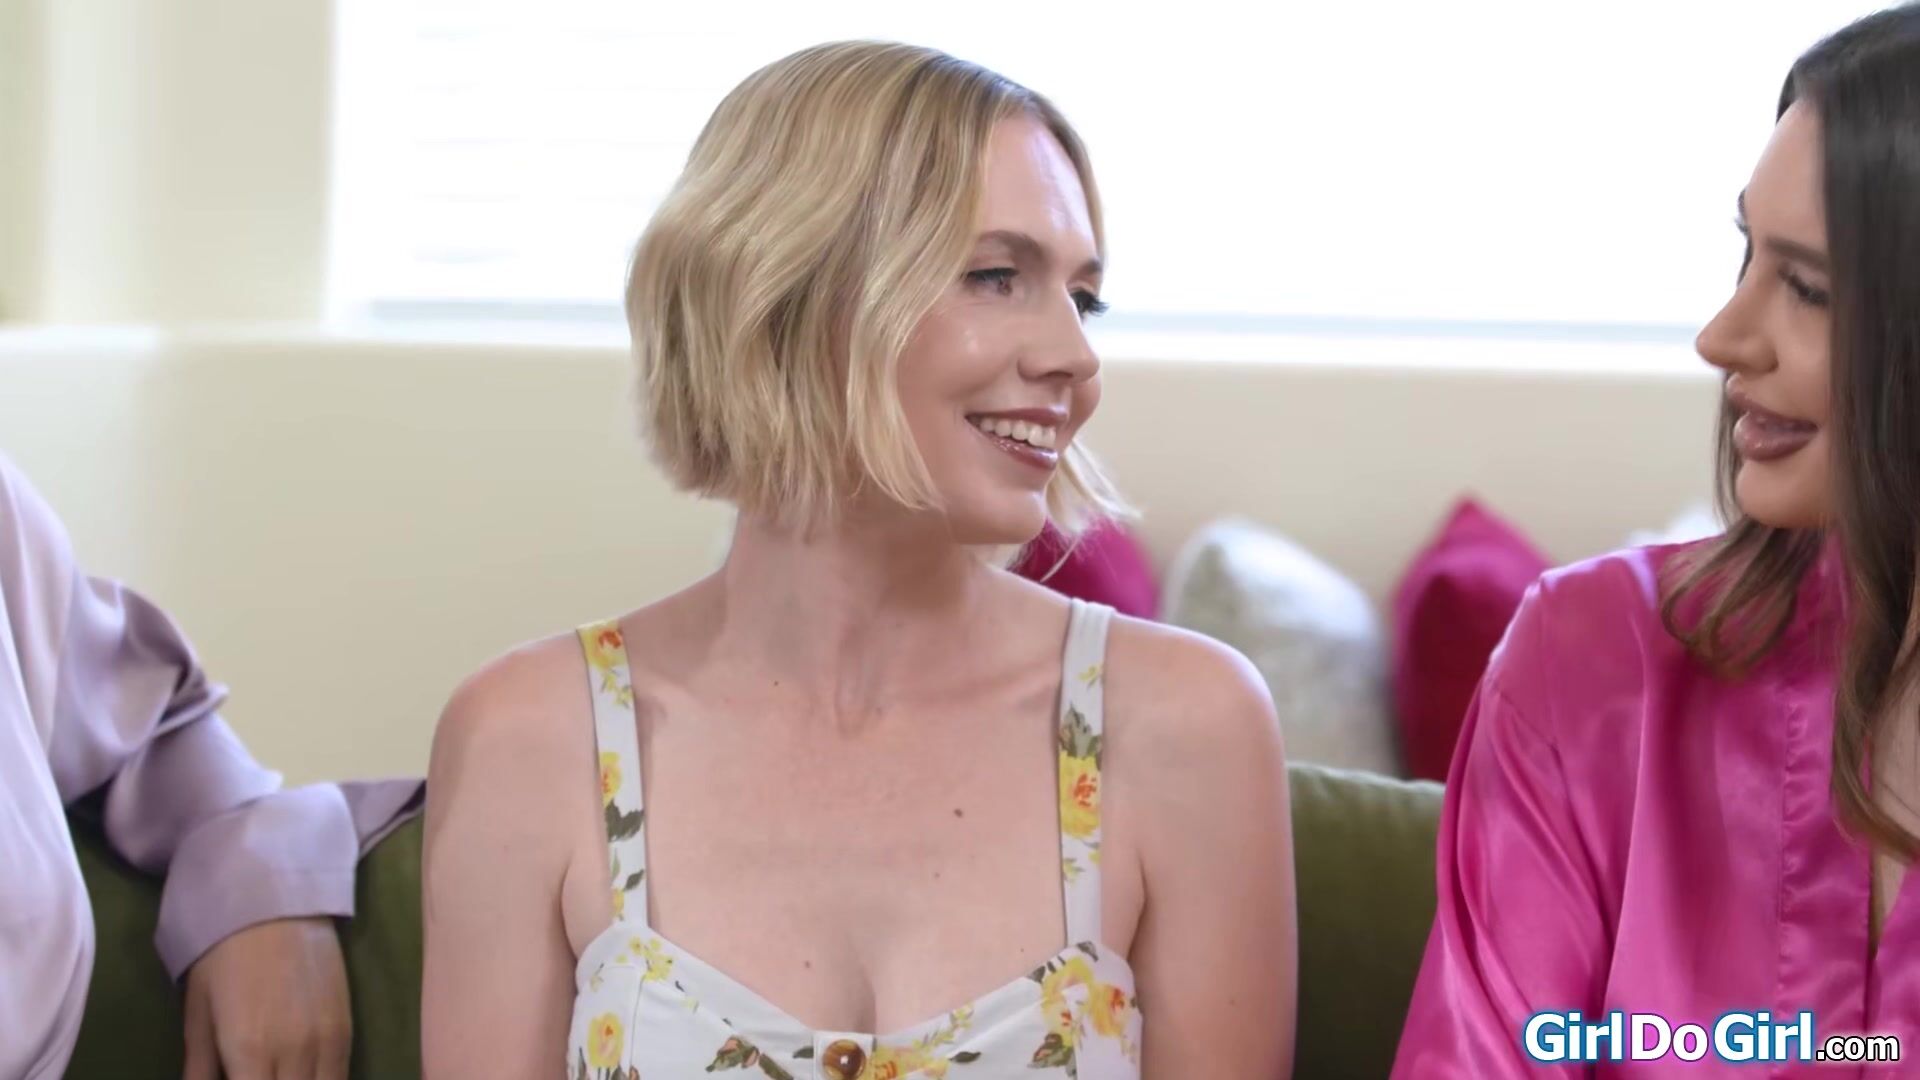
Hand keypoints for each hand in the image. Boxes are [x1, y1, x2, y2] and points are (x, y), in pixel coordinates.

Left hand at [182, 917, 351, 1079]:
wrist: (274, 903)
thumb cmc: (222, 957)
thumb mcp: (198, 1015)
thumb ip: (199, 1068)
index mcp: (248, 1053)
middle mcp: (293, 1054)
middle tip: (256, 1074)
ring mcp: (326, 1042)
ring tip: (279, 1073)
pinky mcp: (346, 1029)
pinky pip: (339, 1076)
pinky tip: (303, 1076)